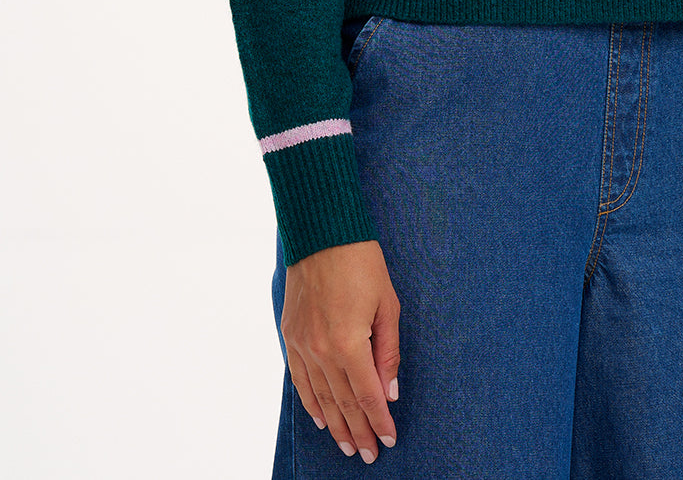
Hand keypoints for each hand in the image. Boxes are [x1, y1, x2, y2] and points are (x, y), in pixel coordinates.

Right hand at [281, 239, 400, 462]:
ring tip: (348, 445)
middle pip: (342, 402)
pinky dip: (310, 402)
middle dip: (359, 430)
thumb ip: (387, 351)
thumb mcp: (387, 304)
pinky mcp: (290, 334)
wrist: (322, 232)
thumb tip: (389, 390)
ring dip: (335, 424)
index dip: (379, 420)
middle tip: (370, 453)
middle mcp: (321, 350)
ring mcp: (301, 343)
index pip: (367, 394)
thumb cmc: (362, 262)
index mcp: (348, 342)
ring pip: (320, 396)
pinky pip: (299, 378)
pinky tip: (320, 418)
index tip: (389, 439)